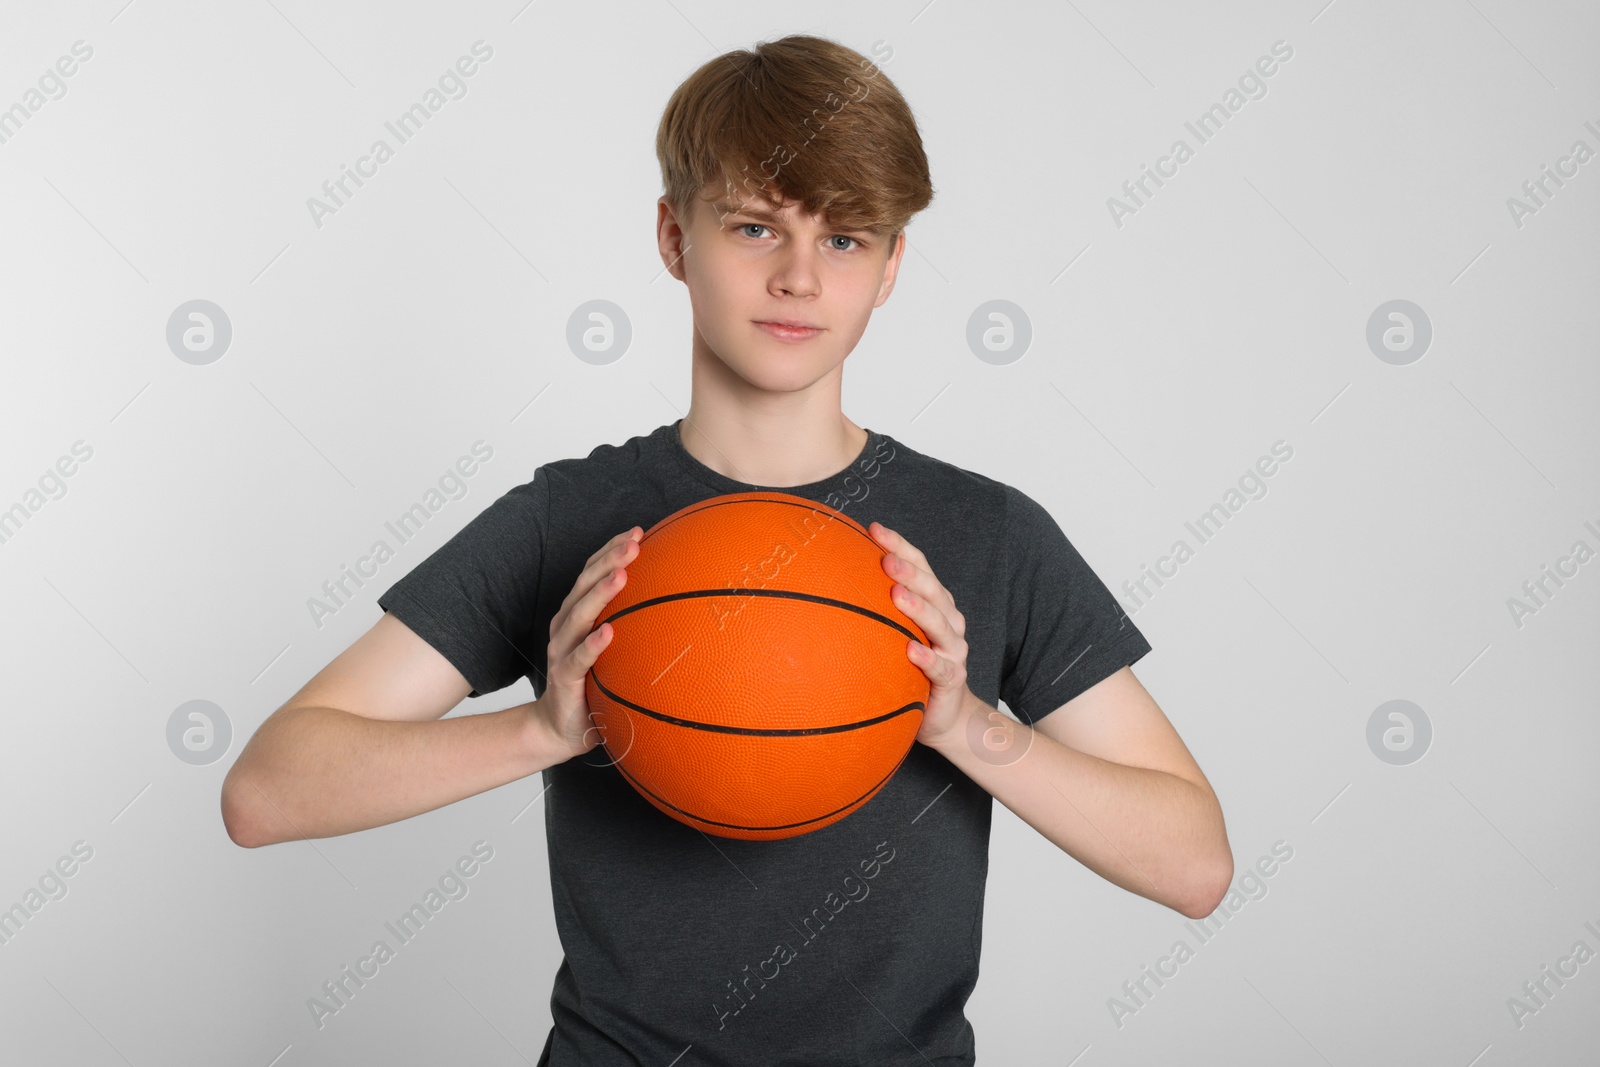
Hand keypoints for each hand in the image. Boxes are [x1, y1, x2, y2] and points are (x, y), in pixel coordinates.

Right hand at [535, 524, 642, 759]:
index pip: (593, 573)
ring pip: (579, 614)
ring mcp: (562, 650)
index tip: (638, 531)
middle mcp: (567, 625)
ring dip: (600, 592)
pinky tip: (608, 632)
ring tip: (622, 574)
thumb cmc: (593, 684)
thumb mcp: (617, 652)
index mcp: (578, 614)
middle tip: (634, 542)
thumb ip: (635, 629)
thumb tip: (681, 610)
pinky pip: (578, 658)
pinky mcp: (564, 677)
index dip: (611, 550)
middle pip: (586, 584)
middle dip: (609, 560)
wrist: (560, 728)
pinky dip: (592, 644)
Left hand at [869, 521, 975, 747]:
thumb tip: (826, 580)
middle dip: (909, 572)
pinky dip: (928, 659)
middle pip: (932, 589)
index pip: (920, 566)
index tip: (874, 529)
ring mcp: (953, 649)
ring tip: (897, 595)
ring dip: (919, 607)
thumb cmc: (912, 666)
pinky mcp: (952, 678)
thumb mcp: (893, 633)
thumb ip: (873, 608)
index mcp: (934, 602)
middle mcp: (948, 620)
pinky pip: (940, 667)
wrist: (944, 713)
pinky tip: (912, 651)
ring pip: (940, 623)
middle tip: (886, 560)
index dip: (900, 546)